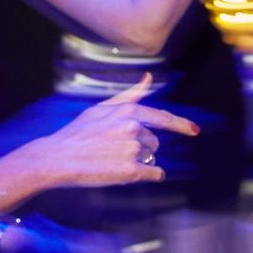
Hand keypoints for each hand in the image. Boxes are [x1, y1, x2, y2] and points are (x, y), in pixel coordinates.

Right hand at [20, 75, 197, 188]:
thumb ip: (130, 95)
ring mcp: (133, 151)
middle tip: (114, 150)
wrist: (57, 157)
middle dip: (141, 147)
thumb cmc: (78, 133)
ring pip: (151, 158)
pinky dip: (149, 175)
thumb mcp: (102, 108)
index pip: (163, 117)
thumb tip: (149, 77)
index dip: (181, 125)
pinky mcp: (130, 172)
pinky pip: (154, 173)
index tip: (195, 131)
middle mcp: (134, 129)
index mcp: (128, 112)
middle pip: (154, 142)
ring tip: (112, 160)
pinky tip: (127, 173)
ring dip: (139, 161)